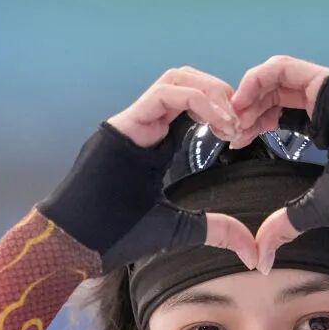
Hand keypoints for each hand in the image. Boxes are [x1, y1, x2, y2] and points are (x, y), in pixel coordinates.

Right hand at [37, 66, 257, 274]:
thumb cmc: (117, 235)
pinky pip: (163, 95)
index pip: (191, 105)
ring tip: (231, 120)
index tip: (243, 134)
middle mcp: (144, 125)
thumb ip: (215, 230)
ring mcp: (131, 121)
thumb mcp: (180, 230)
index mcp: (156, 144)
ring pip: (174, 80)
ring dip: (209, 93)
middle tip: (242, 120)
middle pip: (184, 81)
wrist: (79, 242)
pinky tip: (216, 124)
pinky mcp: (122, 125)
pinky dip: (195, 101)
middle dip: (218, 93)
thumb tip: (249, 250)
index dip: (220, 110)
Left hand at [229, 56, 328, 272]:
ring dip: (248, 94)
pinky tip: (244, 103)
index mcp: (323, 124)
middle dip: (246, 109)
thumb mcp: (316, 208)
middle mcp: (324, 100)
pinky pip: (284, 68)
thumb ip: (286, 225)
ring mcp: (327, 86)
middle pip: (272, 93)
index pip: (278, 113)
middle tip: (230, 130)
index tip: (236, 143)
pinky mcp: (328, 79)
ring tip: (234, 118)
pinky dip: (258, 81)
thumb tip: (262, 259)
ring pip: (275, 76)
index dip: (253, 124)